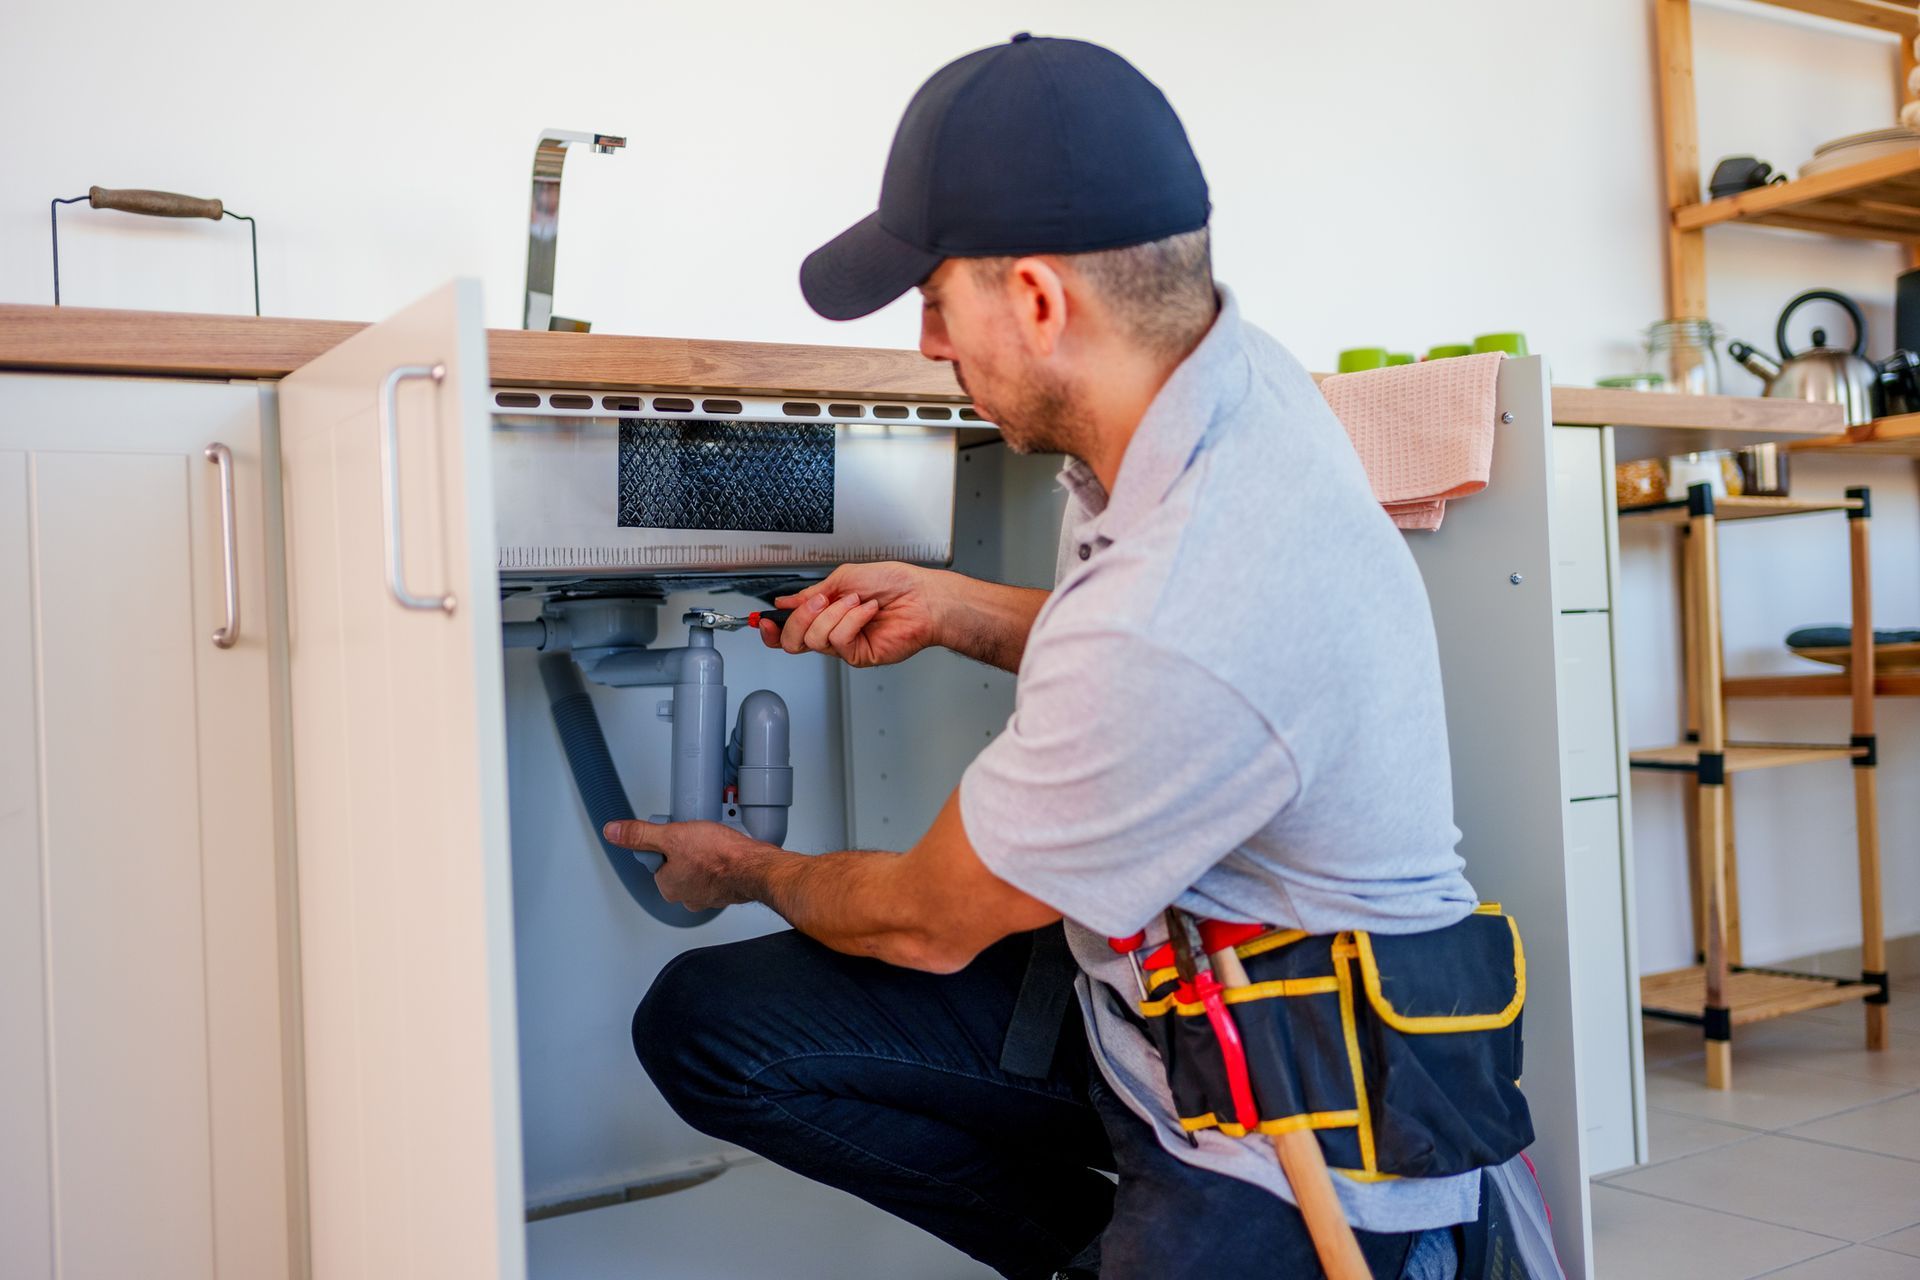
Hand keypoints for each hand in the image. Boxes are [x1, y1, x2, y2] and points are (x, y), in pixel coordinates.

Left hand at [602, 819, 772, 911]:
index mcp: (668, 886)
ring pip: (700, 870)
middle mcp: (686, 897)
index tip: (679, 835)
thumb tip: (613, 832)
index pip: (658, 860)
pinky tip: (729, 853)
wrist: (755, 867)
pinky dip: (724, 865)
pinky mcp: (729, 892)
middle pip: (679, 865)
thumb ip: (640, 834)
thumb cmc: (718, 855)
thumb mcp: (671, 835)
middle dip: (688, 850)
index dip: (668, 844)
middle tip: (699, 837)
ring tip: (716, 843)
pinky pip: (720, 875)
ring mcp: (709, 896)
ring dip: (707, 858)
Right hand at [764, 562, 945, 667]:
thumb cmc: (894, 583)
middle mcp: (832, 631)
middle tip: (820, 601)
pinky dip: (852, 620)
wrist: (923, 596)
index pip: (789, 630)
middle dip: (800, 618)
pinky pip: (838, 640)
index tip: (763, 620)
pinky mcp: (859, 655)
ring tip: (857, 601)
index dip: (772, 629)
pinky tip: (868, 611)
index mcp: (826, 613)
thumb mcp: (844, 578)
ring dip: (835, 612)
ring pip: (814, 638)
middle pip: (793, 641)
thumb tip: (785, 602)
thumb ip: (811, 593)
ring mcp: (846, 646)